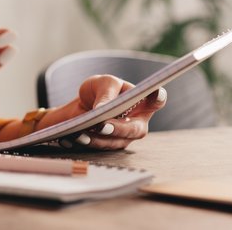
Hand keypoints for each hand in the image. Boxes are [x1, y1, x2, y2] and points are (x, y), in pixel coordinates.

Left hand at [40, 76, 166, 150]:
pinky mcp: (111, 145)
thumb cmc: (99, 90)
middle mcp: (138, 121)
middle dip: (118, 128)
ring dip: (98, 139)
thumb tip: (102, 110)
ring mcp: (126, 137)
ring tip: (80, 132)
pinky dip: (87, 142)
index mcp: (142, 102)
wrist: (82, 105)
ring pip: (116, 142)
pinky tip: (73, 137)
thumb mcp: (102, 84)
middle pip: (135, 129)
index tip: (155, 93)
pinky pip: (101, 148)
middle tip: (103, 125)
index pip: (157, 100)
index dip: (158, 98)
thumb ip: (106, 94)